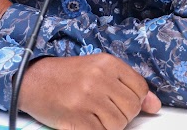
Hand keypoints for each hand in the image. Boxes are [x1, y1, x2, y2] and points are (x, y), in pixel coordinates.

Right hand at [19, 54, 161, 129]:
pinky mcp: (78, 118)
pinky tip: (86, 123)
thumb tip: (155, 105)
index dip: (134, 100)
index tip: (119, 101)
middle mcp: (100, 78)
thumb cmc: (66, 76)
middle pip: (131, 109)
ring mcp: (88, 98)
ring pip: (118, 124)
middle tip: (102, 110)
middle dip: (121, 115)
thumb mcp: (98, 70)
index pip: (140, 88)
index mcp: (107, 63)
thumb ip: (127, 85)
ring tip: (93, 117)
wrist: (32, 79)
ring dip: (109, 126)